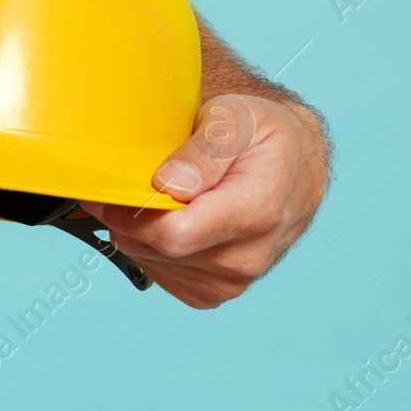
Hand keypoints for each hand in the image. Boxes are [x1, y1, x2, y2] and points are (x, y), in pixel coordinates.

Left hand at [82, 94, 328, 308]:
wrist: (293, 167)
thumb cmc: (264, 139)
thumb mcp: (239, 118)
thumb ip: (204, 150)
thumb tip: (169, 184)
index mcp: (255, 214)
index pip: (172, 235)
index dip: (132, 212)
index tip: (118, 189)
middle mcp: (246, 257)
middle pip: (153, 248)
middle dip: (131, 216)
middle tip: (138, 183)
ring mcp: (231, 281)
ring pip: (149, 260)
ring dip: (141, 231)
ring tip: (167, 200)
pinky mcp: (214, 292)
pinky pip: (159, 273)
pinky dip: (153, 248)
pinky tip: (174, 221)